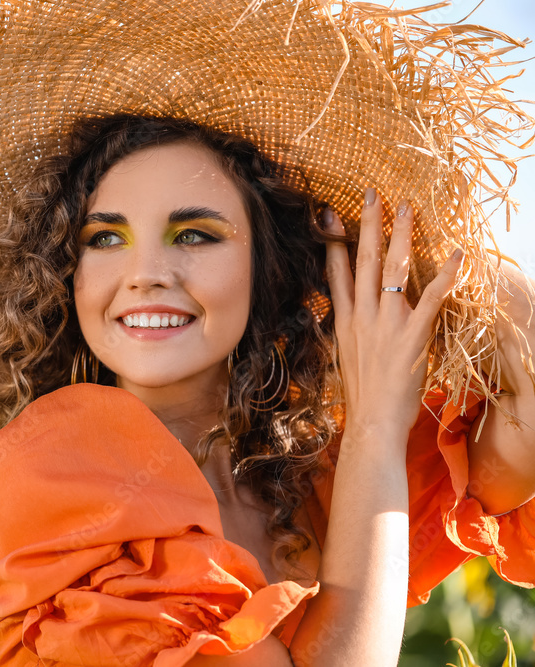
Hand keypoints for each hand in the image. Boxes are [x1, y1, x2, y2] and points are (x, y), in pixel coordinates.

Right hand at [324, 188, 463, 439]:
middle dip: (368, 224)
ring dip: (402, 236)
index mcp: (345, 320)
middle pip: (363, 260)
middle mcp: (362, 315)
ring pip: (393, 269)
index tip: (331, 214)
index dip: (333, 241)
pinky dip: (445, 276)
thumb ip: (352, 329)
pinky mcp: (412, 335)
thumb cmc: (362, 395)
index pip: (336, 272)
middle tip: (372, 195)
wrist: (371, 421)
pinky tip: (457, 256)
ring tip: (409, 208)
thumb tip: (353, 315)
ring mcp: (386, 323)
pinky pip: (431, 298)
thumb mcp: (347, 355)